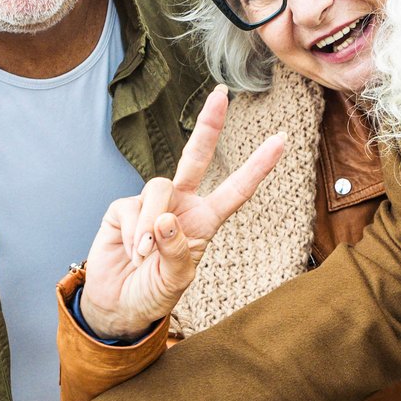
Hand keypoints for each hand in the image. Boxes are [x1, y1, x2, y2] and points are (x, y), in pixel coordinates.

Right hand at [77, 86, 287, 339]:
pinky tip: (131, 253)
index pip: (237, 189)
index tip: (282, 138)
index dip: (258, 166)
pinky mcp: (124, 209)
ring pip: (158, 188)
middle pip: (197, 157)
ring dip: (151, 224)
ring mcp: (152, 205)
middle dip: (209, 125)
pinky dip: (133, 235)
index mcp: (205, 220)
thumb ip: (176, 251)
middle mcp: (181, 205)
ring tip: (145, 255)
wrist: (118, 305)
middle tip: (222, 95)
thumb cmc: (154, 293)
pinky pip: (132, 209)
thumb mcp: (175, 281)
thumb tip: (165, 220)